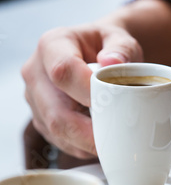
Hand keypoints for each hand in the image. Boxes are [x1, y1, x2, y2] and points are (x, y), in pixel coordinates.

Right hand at [21, 20, 142, 158]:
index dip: (86, 91)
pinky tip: (100, 140)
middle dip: (86, 130)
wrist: (96, 51)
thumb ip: (121, 48)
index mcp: (52, 44)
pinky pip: (58, 139)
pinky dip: (82, 145)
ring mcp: (34, 98)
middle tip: (116, 138)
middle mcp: (36, 72)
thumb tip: (113, 63)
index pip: (62, 71)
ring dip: (86, 141)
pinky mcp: (41, 118)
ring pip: (55, 129)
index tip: (112, 102)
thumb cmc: (107, 44)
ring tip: (113, 139)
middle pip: (54, 110)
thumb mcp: (120, 38)